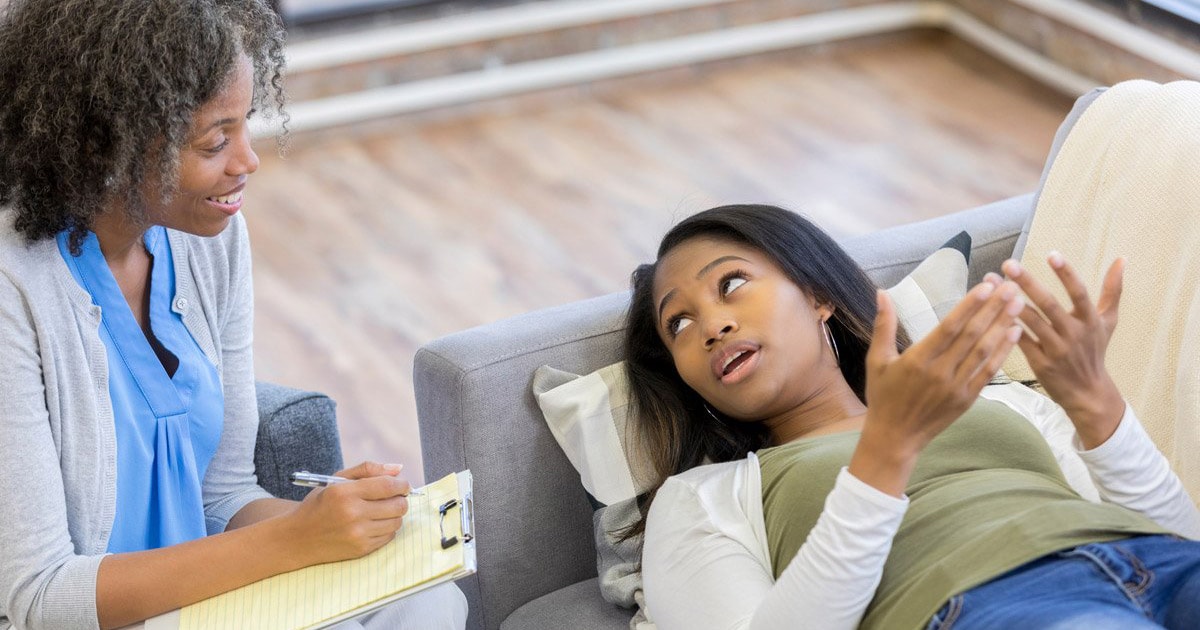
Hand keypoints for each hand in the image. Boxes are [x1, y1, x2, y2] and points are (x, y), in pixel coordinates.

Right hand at [283, 461, 411, 565]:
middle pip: (397, 505)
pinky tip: (374, 523)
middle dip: (401, 499)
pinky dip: (387, 528)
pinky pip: (389, 536)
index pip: (388, 485)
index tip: (402, 484)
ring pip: (397, 521)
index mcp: (345, 492)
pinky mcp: (361, 549)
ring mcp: (358, 534)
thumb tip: (398, 468)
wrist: (298, 538)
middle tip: (394, 497)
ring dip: (395, 514)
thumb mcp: (337, 480)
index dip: (402, 484)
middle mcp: (353, 514)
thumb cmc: (320, 504)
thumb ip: (368, 470)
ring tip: (382, 510)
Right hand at [851, 282, 1024, 494]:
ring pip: (984, 351)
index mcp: (917, 359)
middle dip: (993, 309)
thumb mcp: (877, 359)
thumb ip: (884, 325)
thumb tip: (882, 292)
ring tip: (1018, 304)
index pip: (950, 326)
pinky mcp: (967, 399)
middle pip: (972, 335)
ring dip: (1003, 326)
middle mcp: (940, 372)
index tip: (986, 286)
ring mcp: (956, 387)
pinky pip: (989, 372)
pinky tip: (1013, 334)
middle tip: (1010, 287)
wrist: (895, 437)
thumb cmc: (883, 396)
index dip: (970, 305)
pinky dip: (1003, 352)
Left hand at [999, 253, 1125, 447]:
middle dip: (1028, 282)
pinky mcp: (1041, 364)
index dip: (1066, 273)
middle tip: (1009, 263)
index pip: (1079, 293)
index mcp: (1090, 321)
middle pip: (1049, 304)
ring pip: (1032, 322)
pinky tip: (990, 312)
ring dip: (1010, 301)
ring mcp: (1057, 350)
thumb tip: (1122, 259)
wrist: (1088, 393)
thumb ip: (1113, 290)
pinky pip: (1021, 342)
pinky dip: (1008, 328)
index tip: (1052, 254)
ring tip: (992, 283)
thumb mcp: (1108, 321)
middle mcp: (1075, 334)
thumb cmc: (1094, 351)